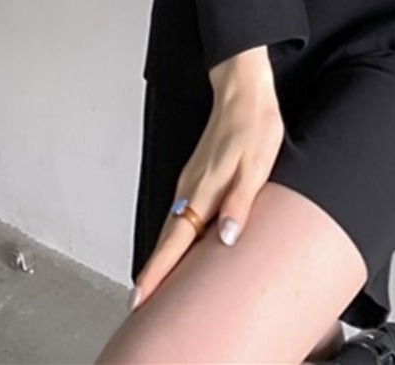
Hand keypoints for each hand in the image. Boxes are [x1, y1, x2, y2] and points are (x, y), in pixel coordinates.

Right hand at [129, 50, 284, 310]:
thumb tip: (225, 239)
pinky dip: (174, 236)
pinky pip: (180, 213)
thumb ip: (239, 203)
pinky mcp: (196, 175)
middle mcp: (191, 189)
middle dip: (152, 272)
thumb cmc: (253, 126)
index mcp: (204, 191)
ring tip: (155, 284)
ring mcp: (191, 181)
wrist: (243, 91)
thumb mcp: (257, 166)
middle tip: (138, 304)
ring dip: (162, 256)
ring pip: (172, 227)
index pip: (175, 241)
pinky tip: (180, 245)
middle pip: (166, 239)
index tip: (140, 297)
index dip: (157, 272)